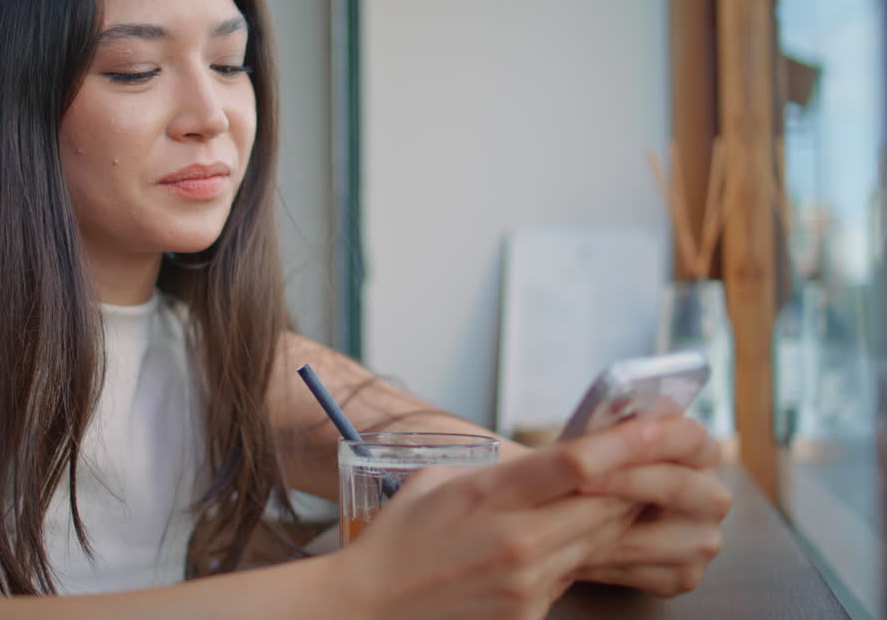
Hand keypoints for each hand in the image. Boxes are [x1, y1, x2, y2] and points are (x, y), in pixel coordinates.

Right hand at [329, 420, 683, 619]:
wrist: (370, 606)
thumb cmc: (398, 539)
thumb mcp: (438, 482)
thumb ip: (496, 471)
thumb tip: (542, 463)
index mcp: (489, 497)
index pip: (575, 464)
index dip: (625, 442)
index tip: (655, 425)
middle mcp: (518, 542)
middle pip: (605, 505)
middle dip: (630, 482)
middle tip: (649, 460)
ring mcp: (528, 584)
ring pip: (597, 543)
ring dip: (606, 518)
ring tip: (604, 496)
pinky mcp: (530, 614)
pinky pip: (569, 576)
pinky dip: (570, 556)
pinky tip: (546, 546)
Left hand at [572, 416, 732, 596]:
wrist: (584, 515)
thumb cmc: (596, 466)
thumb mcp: (601, 440)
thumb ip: (610, 427)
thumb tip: (605, 410)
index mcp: (698, 450)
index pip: (688, 436)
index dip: (651, 438)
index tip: (612, 438)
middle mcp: (712, 496)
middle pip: (677, 485)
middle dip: (624, 482)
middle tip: (578, 483)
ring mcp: (702, 539)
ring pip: (653, 537)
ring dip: (603, 530)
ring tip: (560, 520)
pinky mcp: (685, 576)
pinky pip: (640, 572)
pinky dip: (601, 562)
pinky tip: (569, 552)